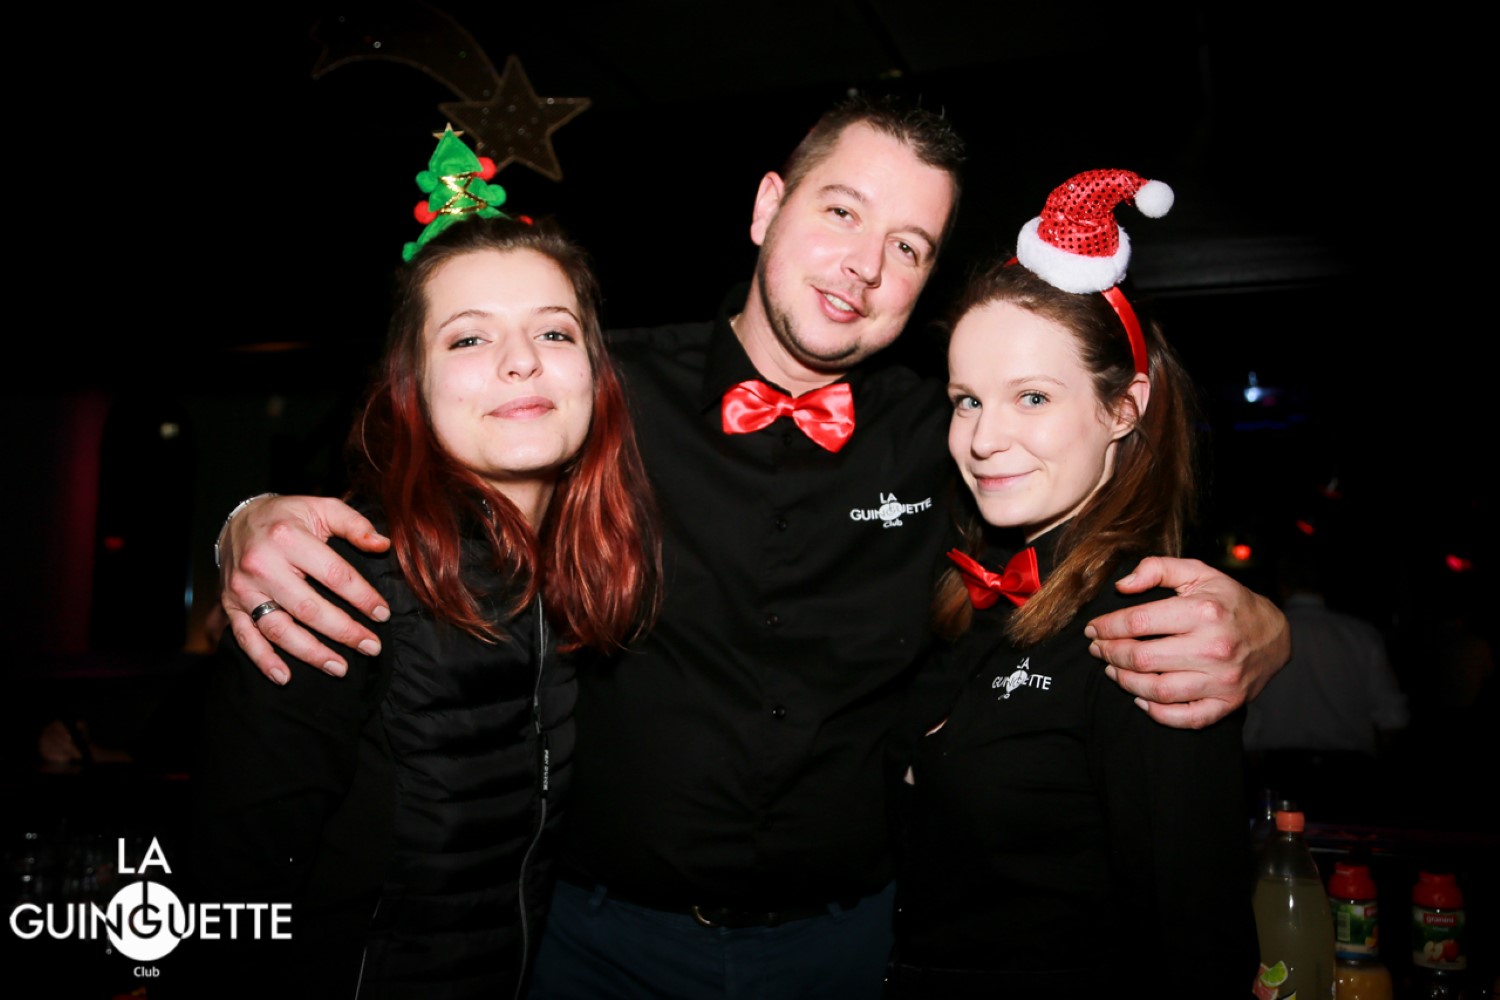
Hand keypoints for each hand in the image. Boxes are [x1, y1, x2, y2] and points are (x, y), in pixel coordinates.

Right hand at [220, 495, 390, 684]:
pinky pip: (246, 638)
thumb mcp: (322, 508)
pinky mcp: (231, 606)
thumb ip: (355, 524)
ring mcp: (244, 589)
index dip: (362, 597)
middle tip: (371, 647)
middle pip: (309, 608)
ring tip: (341, 668)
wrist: (239, 521)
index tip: (383, 614)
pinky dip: (264, 661)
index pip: (334, 575)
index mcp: (288, 538)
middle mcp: (262, 565)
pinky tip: (285, 677)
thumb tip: (383, 545)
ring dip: (311, 654)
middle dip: (344, 632)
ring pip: (279, 629)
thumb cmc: (289, 517)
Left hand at [1085, 556, 1289, 728]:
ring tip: (1112, 669)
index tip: (1094, 628)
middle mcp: (1214, 648)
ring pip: (1157, 690)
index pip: (1139, 621)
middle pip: (1142, 658)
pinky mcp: (1227, 704)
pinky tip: (1140, 699)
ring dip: (1125, 682)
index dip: (1108, 626)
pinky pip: (1184, 718)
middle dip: (1110, 653)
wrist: (1274, 635)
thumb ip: (1157, 569)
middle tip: (1098, 649)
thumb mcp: (1198, 573)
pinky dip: (1157, 713)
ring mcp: (1222, 680)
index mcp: (1204, 612)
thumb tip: (1121, 586)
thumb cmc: (1228, 601)